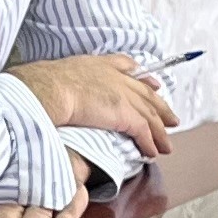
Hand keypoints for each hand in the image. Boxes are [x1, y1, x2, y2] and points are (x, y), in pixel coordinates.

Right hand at [11, 54, 173, 157]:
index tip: (154, 84)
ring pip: (149, 115)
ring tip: (166, 145)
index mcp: (101, 65)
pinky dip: (150, 143)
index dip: (144, 78)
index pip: (130, 68)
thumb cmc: (46, 84)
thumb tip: (58, 88)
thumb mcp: (59, 72)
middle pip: (147, 93)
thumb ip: (67, 80)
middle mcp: (117, 78)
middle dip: (161, 108)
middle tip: (171, 119)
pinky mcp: (125, 114)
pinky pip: (143, 131)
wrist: (50, 89)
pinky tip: (152, 152)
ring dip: (160, 132)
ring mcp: (123, 96)